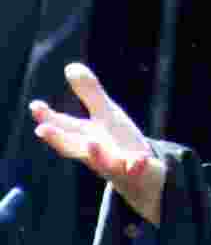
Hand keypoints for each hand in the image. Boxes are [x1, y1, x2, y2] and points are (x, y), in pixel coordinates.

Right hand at [30, 63, 165, 224]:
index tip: (35, 106)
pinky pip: (137, 171)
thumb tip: (70, 67)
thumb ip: (90, 93)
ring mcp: (116, 165)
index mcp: (87, 137)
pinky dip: (136, 166)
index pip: (64, 126)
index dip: (49, 118)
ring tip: (92, 142)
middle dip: (59, 139)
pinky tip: (138, 160)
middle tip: (41, 130)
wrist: (141, 177)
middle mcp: (97, 153)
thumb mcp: (106, 115)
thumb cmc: (118, 144)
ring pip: (104, 162)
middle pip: (75, 148)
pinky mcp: (138, 172)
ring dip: (97, 154)